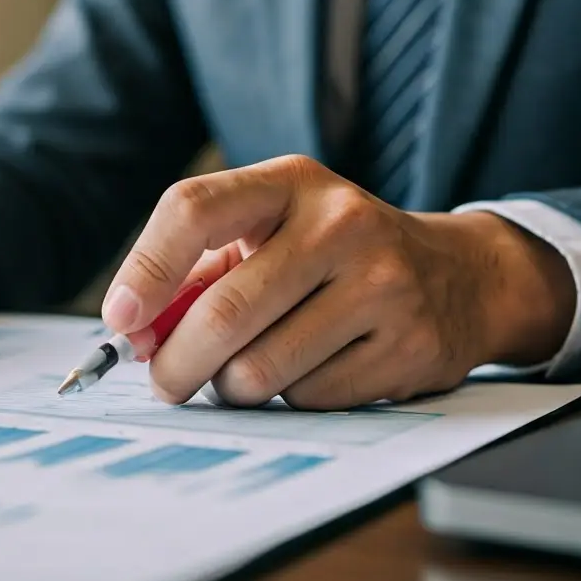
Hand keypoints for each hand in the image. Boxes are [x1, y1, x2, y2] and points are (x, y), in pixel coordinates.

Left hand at [101, 155, 575, 408]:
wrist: (460, 277)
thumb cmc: (335, 256)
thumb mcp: (275, 234)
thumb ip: (203, 272)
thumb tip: (135, 332)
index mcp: (292, 182)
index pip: (194, 208)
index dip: (145, 269)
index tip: (119, 321)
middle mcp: (341, 223)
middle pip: (225, 310)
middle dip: (176, 363)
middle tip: (165, 383)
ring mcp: (382, 285)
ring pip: (261, 369)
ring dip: (234, 387)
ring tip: (248, 371)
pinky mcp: (408, 346)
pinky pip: (308, 398)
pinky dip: (291, 398)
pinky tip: (314, 369)